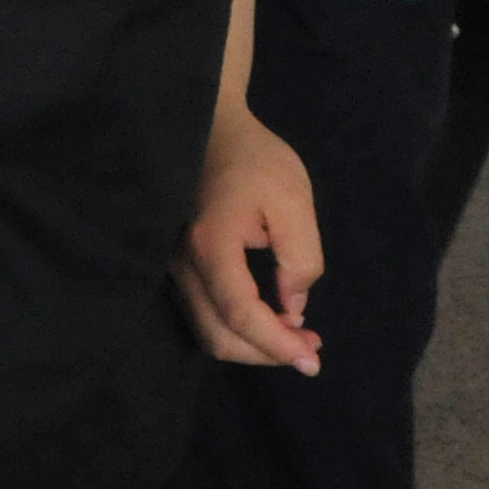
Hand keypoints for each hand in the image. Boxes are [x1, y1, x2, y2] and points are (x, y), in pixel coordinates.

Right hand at [173, 101, 321, 374]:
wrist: (210, 128)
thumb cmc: (253, 159)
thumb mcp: (293, 199)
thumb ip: (300, 256)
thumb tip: (294, 307)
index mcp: (210, 244)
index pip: (240, 314)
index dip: (277, 345)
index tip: (313, 360)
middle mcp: (182, 262)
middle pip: (219, 334)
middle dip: (268, 352)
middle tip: (312, 347)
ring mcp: (174, 265)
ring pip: (209, 330)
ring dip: (254, 344)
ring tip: (298, 334)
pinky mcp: (178, 265)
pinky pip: (205, 313)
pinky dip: (238, 329)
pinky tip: (271, 318)